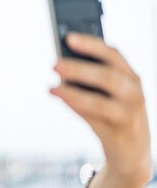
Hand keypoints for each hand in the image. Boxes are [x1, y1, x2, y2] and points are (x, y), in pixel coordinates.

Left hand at [50, 32, 151, 184]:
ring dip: (74, 91)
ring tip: (54, 86)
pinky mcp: (121, 129)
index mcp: (130, 75)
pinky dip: (76, 106)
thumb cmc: (113, 115)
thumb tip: (60, 69)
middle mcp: (134, 90)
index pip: (113, 54)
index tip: (68, 37)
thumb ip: (88, 81)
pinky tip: (61, 98)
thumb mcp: (106, 94)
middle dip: (79, 68)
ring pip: (101, 98)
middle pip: (107, 74)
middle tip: (55, 64)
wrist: (132, 150)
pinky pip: (96, 116)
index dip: (91, 44)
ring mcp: (130, 110)